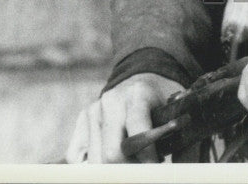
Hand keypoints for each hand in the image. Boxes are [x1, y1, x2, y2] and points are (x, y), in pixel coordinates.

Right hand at [65, 72, 183, 162]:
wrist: (140, 79)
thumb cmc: (159, 99)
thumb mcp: (171, 109)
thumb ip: (168, 132)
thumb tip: (163, 166)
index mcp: (138, 94)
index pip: (137, 136)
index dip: (147, 159)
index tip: (155, 166)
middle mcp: (111, 100)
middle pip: (112, 154)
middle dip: (128, 169)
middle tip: (141, 169)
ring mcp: (93, 110)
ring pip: (95, 159)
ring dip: (113, 167)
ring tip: (130, 161)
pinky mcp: (81, 120)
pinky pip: (76, 157)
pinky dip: (92, 163)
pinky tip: (109, 157)